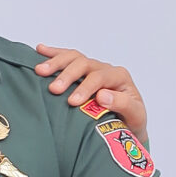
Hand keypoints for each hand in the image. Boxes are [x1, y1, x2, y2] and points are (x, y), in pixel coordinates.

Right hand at [34, 46, 148, 139]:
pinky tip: (40, 50)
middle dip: (67, 75)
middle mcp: (105, 69)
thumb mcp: (135, 116)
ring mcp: (92, 68)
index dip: (85, 87)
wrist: (126, 126)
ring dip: (56, 62)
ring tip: (40, 70)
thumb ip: (123, 104)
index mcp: (119, 77)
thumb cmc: (131, 122)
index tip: (72, 101)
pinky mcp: (81, 72)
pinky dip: (53, 53)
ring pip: (73, 58)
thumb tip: (102, 96)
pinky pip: (67, 58)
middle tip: (54, 89)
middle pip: (84, 64)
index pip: (99, 77)